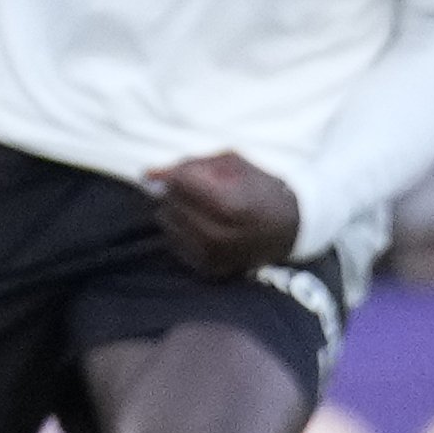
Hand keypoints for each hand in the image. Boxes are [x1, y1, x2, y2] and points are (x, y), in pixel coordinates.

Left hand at [144, 150, 302, 277]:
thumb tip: (144, 175)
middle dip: (176, 190)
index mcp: (231, 204)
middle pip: (172, 203)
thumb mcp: (231, 164)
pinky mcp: (209, 268)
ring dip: (175, 209)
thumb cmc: (259, 188)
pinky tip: (201, 223)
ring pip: (168, 223)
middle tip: (197, 189)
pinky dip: (180, 229)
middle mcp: (220, 234)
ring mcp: (213, 255)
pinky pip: (174, 242)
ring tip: (200, 205)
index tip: (185, 172)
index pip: (179, 182)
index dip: (176, 173)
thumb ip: (187, 165)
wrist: (289, 228)